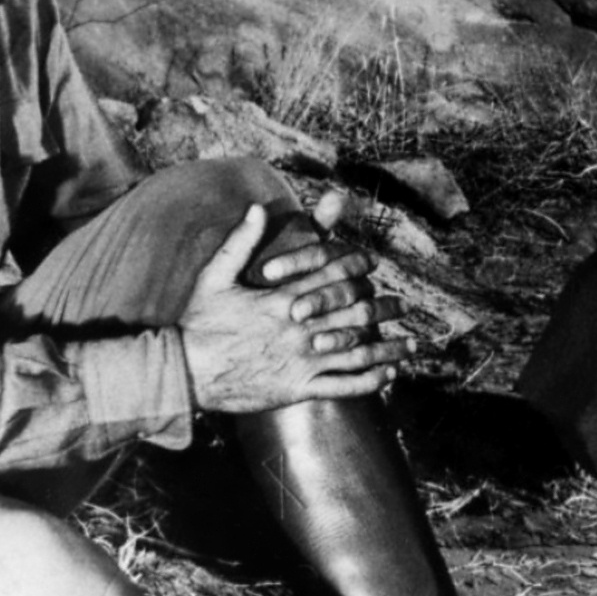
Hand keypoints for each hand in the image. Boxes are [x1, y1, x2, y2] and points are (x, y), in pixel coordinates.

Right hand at [179, 203, 412, 412]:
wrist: (184, 373)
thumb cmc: (199, 323)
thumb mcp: (214, 276)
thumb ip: (239, 242)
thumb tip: (255, 207)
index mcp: (281, 298)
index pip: (330, 276)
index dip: (356, 268)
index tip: (375, 265)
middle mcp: (298, 328)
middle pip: (353, 311)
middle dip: (383, 308)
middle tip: (406, 307)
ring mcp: (300, 360)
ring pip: (356, 351)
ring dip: (388, 347)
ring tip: (412, 346)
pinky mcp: (297, 388)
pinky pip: (342, 386)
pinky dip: (369, 381)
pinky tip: (388, 375)